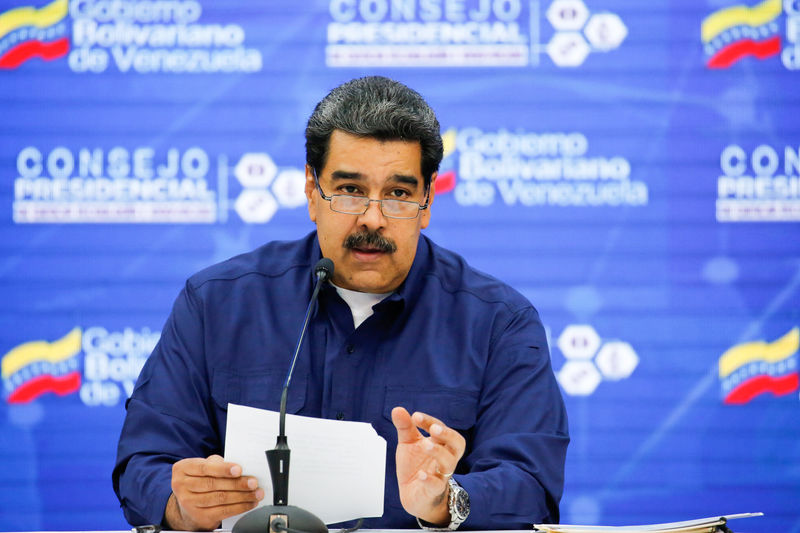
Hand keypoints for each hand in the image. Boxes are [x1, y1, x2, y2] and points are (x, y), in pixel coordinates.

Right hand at [165, 454, 263, 530]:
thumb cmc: (200, 479)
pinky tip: (250, 503)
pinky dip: (240, 507)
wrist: (188, 503)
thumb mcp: (204, 466)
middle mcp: (182, 486)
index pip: (204, 468)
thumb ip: (217, 464)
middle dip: (237, 483)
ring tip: (256, 493)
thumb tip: (240, 469)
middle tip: (253, 482)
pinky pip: (223, 512)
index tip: (239, 470)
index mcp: (183, 469)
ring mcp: (189, 503)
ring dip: (242, 496)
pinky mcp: (199, 516)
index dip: (223, 469)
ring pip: (220, 498)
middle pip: (213, 484)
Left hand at [391, 407, 465, 525]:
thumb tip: (397, 409)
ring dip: (438, 452)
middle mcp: (444, 458)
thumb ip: (405, 427)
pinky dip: (430, 479)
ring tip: (425, 445)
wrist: (413, 494)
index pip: (440, 428)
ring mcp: (441, 474)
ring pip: (449, 463)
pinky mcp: (433, 490)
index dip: (430, 421)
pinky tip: (421, 474)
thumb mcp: (408, 444)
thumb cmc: (415, 466)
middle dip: (448, 434)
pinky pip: (437, 485)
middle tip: (434, 428)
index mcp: (440, 444)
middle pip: (458, 444)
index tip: (415, 417)